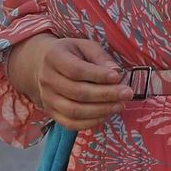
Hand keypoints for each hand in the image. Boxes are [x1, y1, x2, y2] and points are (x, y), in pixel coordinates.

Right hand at [12, 35, 132, 131]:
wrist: (43, 65)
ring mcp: (47, 98)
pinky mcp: (51, 113)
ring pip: (74, 111)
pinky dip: (90, 123)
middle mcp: (47, 79)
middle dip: (105, 94)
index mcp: (53, 57)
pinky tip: (106, 114)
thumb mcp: (84, 46)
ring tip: (120, 105)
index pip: (75, 70)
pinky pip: (70, 124)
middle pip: (77, 92)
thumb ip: (100, 57)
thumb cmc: (71, 54)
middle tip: (127, 93)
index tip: (118, 77)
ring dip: (101, 110)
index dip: (97, 75)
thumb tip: (116, 72)